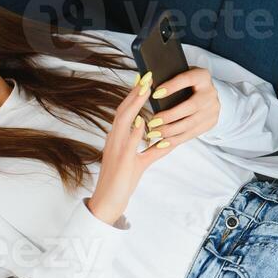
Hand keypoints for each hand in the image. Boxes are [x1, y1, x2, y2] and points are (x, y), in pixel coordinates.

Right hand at [87, 73, 173, 223]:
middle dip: (134, 93)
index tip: (143, 81)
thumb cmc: (122, 181)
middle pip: (123, 110)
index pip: (125, 111)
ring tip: (144, 89)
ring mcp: (116, 149)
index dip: (134, 95)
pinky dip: (136, 132)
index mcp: (118, 138)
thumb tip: (169, 139)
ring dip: (134, 104)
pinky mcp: (122, 161)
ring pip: (124, 122)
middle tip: (146, 76)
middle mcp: (114, 139)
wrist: (108, 200)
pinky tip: (143, 121)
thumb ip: (154, 150)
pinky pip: (129, 144)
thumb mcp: (142, 162)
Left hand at [143, 66, 219, 150]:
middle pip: (191, 106)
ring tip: (154, 133)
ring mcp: (213, 109)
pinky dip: (176, 139)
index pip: (187, 80)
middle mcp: (211, 93)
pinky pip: (192, 134)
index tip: (155, 94)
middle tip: (152, 122)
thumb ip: (166, 80)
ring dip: (171, 130)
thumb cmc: (185, 84)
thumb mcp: (179, 76)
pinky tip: (163, 142)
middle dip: (170, 116)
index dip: (172, 87)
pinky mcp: (211, 123)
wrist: (205, 94)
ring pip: (191, 123)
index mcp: (202, 76)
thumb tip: (144, 82)